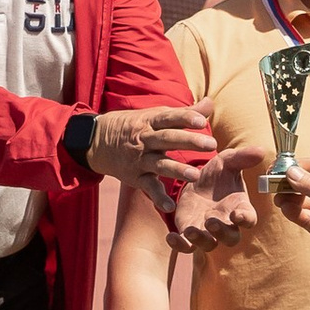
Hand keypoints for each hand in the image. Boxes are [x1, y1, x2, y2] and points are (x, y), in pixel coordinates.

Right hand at [82, 102, 219, 188]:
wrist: (98, 141)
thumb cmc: (136, 126)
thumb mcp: (155, 115)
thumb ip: (184, 113)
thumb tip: (209, 102)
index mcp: (151, 122)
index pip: (169, 118)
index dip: (185, 118)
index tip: (202, 121)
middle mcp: (145, 140)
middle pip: (168, 139)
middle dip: (189, 141)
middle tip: (211, 144)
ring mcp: (140, 160)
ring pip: (160, 164)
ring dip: (177, 170)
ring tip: (196, 175)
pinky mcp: (136, 177)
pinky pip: (148, 188)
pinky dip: (158, 198)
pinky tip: (170, 207)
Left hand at [169, 144, 262, 250]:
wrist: (194, 181)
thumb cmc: (217, 174)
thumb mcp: (227, 162)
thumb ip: (242, 157)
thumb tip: (260, 150)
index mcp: (239, 208)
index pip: (248, 218)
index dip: (245, 218)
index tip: (238, 214)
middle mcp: (226, 223)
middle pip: (230, 238)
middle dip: (222, 233)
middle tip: (211, 222)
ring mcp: (207, 231)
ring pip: (208, 244)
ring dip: (200, 240)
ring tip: (190, 231)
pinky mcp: (189, 233)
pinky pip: (186, 246)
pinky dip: (179, 245)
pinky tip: (171, 237)